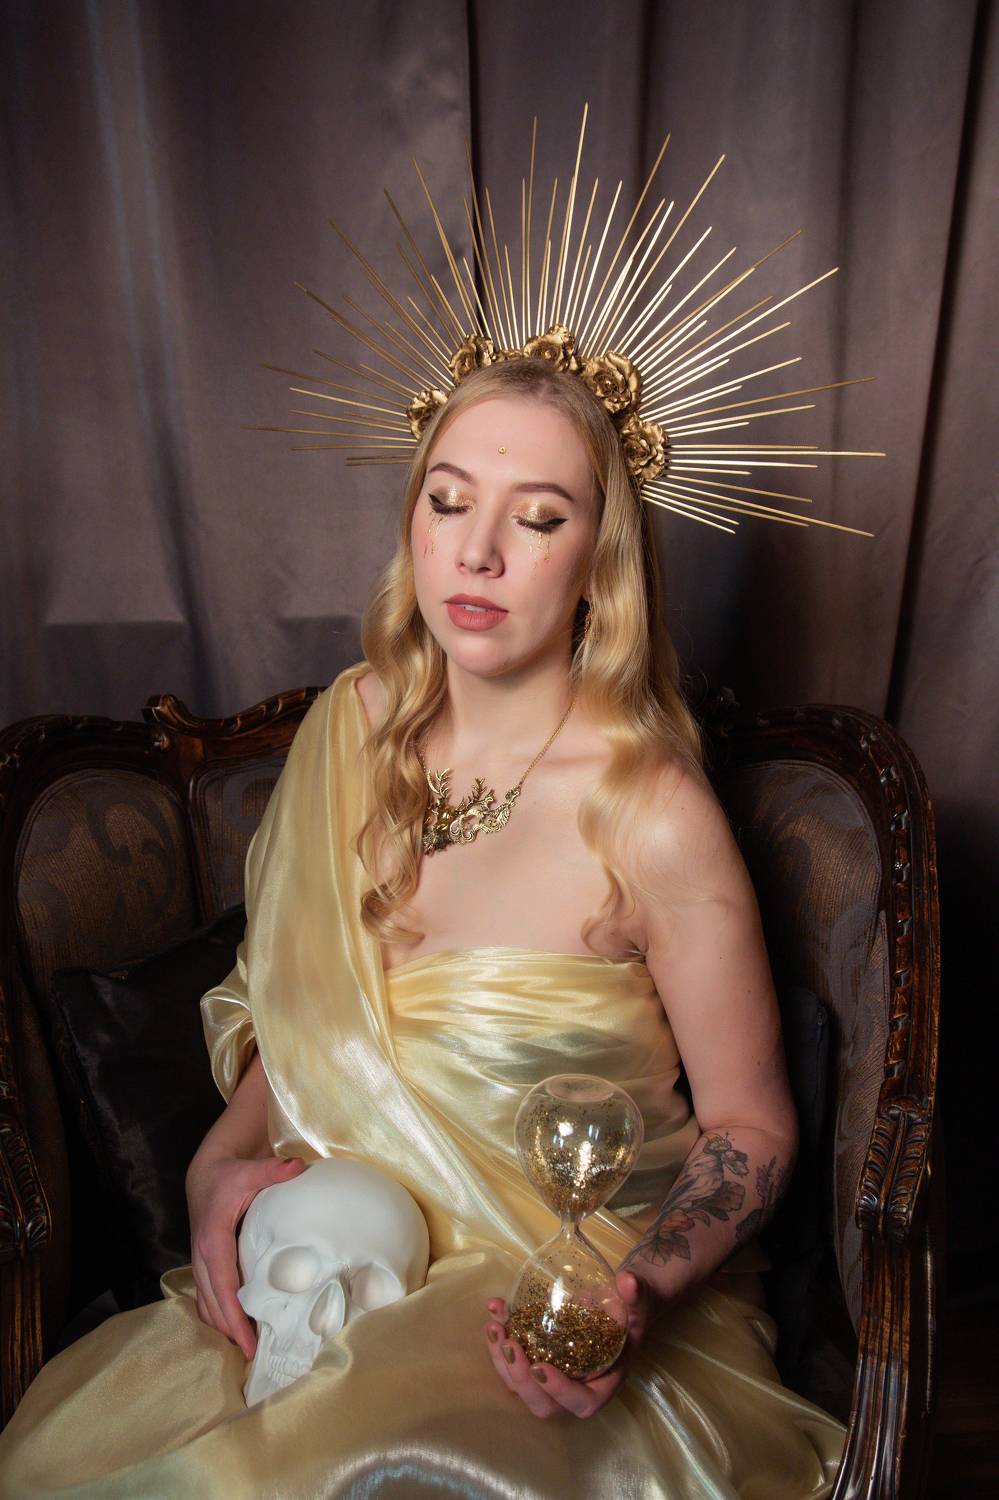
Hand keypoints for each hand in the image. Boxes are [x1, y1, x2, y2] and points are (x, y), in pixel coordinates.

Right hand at [186, 1153, 305, 1358]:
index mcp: (213, 1240)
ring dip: (223, 1327)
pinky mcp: (204, 1264)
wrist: (206, 1174)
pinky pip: (206, 1297)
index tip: (249, 1341)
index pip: (223, 1287)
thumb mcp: (250, 1170)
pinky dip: (217, 1315)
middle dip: (231, 1331)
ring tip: (248, 1348)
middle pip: (213, 1304)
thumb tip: (298, 1166)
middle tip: (257, 1354)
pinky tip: (234, 1328)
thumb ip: (273, 1170)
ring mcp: (200, 1262)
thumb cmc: (230, 1175)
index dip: (234, 1317)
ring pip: (206, 1305)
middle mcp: (202, 1256)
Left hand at [483, 1270, 649, 1418]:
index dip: (559, 1392)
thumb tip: (628, 1283)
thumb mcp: (640, 1301)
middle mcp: (576, 1386)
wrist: (620, 1302)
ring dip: (502, 1361)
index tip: (541, 1367)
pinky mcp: (539, 1358)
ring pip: (521, 1386)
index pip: (582, 1403)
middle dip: (520, 1378)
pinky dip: (500, 1340)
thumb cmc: (632, 1309)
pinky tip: (495, 1310)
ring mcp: (555, 1376)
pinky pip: (515, 1361)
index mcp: (604, 1382)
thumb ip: (636, 1293)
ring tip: (494, 1325)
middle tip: (509, 1343)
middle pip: (543, 1404)